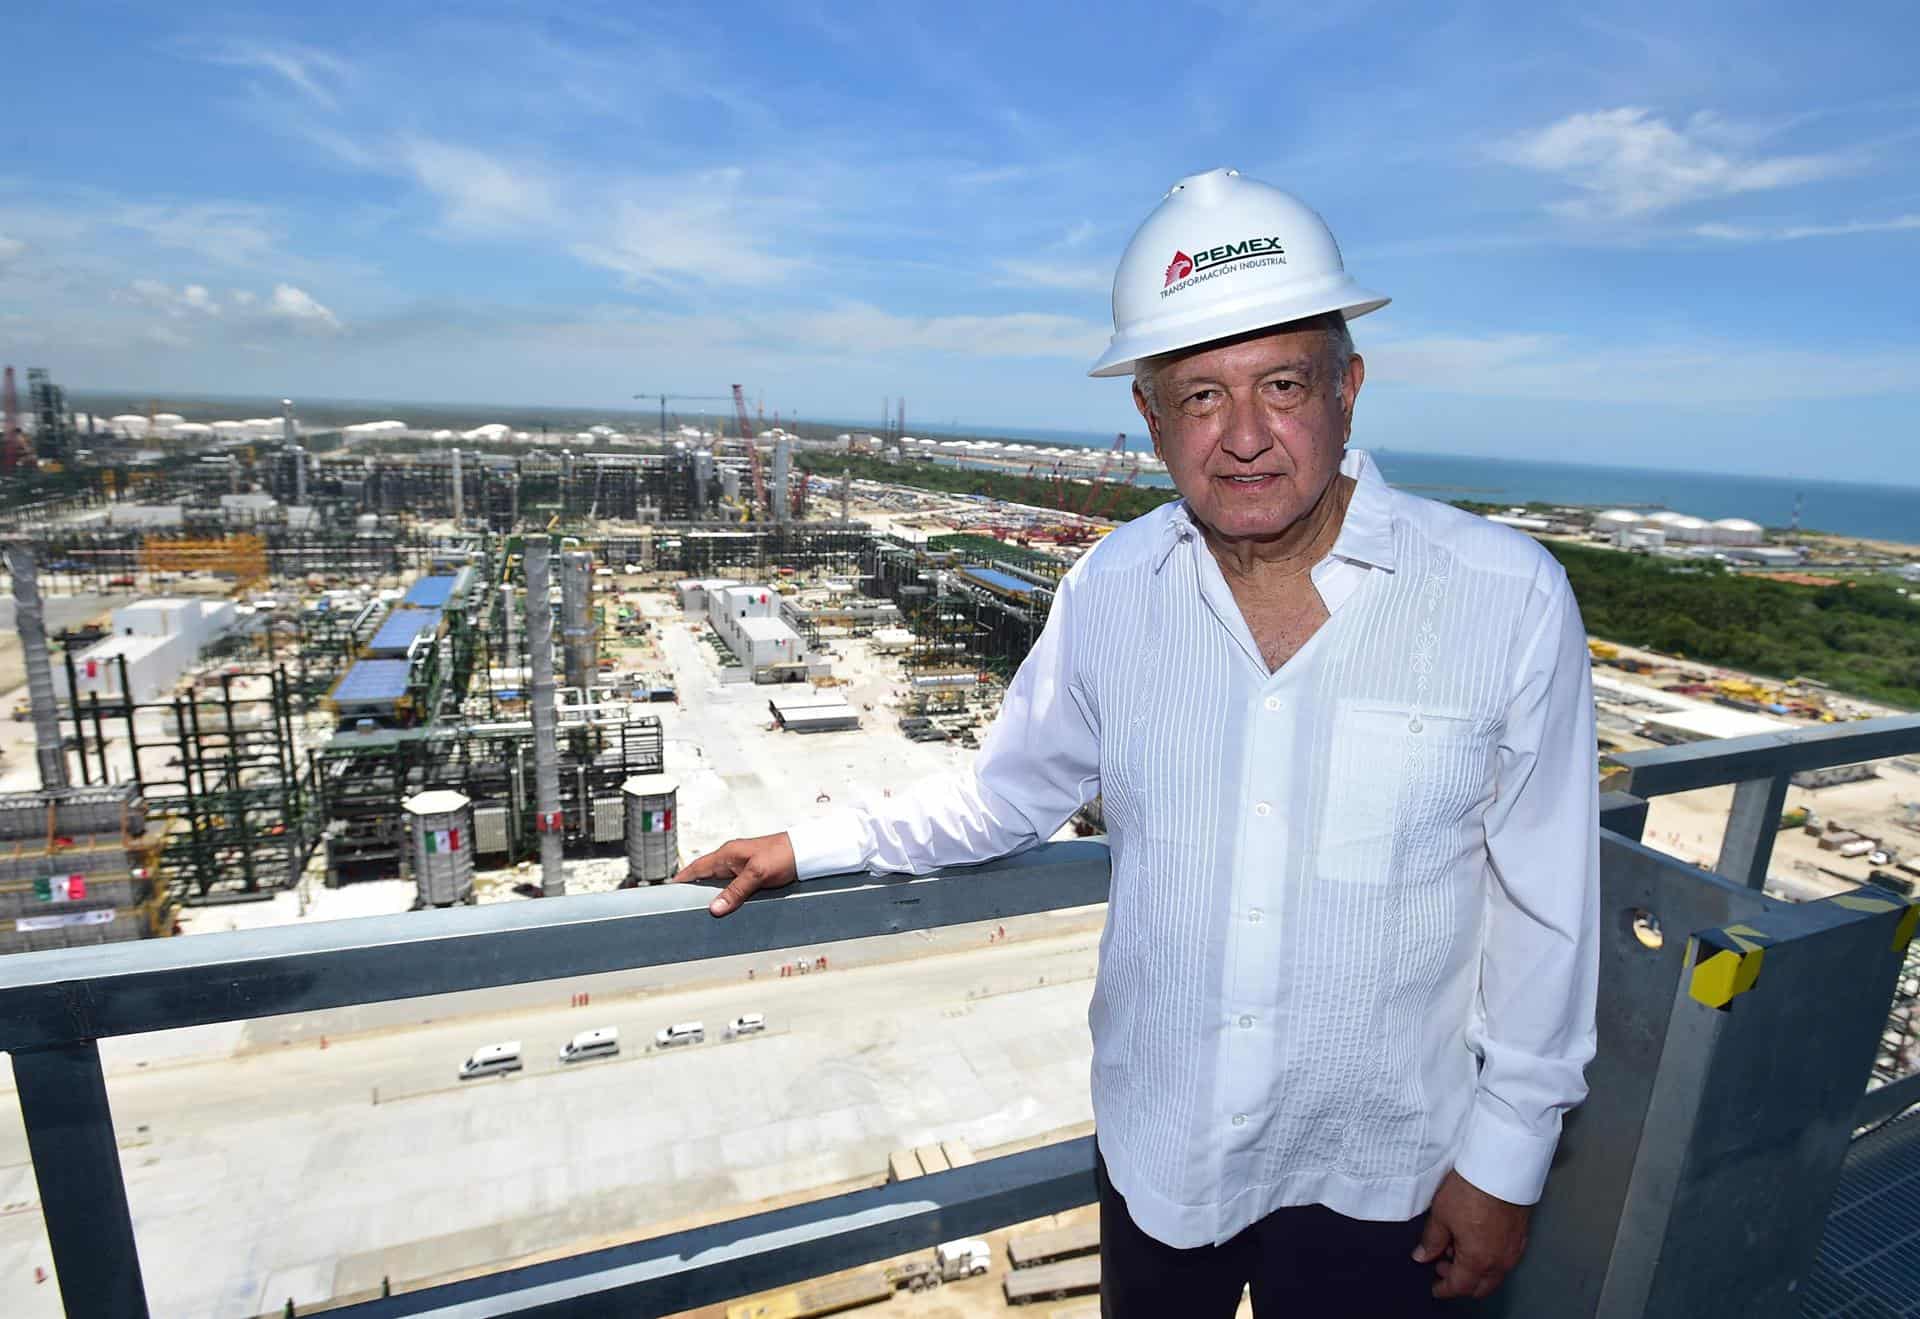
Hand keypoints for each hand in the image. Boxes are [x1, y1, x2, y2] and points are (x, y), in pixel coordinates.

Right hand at [670, 834, 798, 915]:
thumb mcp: (757, 874)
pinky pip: (733, 886)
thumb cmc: (783, 854)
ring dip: (712, 895)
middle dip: (694, 890)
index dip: (682, 879)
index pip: (697, 867)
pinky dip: (727, 896)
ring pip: (720, 883)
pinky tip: (727, 907)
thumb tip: (715, 908)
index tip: (668, 890)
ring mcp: (741, 866)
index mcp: (727, 854)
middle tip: (682, 907)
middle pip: (705, 877)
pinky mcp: (752, 873)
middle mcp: (731, 859)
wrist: (806, 851)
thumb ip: (735, 891)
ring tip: (702, 912)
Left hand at [1412, 1169, 1530, 1299]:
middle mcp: (1500, 1261)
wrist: (1501, 1168)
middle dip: (1460, 1281)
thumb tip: (1423, 1255)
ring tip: (1456, 1247)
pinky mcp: (1521, 1237)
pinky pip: (1504, 1259)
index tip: (1436, 1287)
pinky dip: (1489, 1258)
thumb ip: (1432, 1240)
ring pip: (1493, 1274)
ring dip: (1475, 1269)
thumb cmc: (1473, 1189)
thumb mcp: (1441, 1215)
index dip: (1444, 1289)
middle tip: (1443, 1265)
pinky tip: (1475, 1240)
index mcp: (1478, 1260)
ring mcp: (1513, 1250)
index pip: (1459, 1286)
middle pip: (1480, 1286)